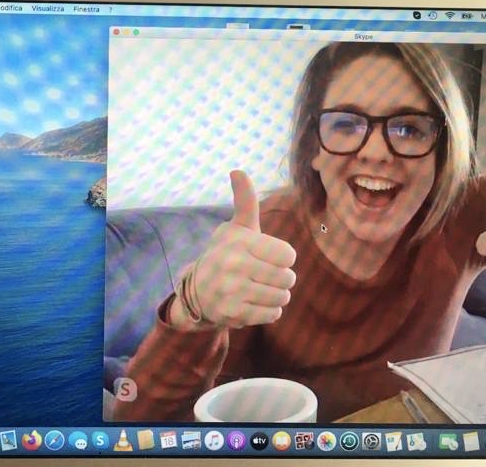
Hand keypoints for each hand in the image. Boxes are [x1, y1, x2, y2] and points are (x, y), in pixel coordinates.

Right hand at [169, 171, 296, 330]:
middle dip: (282, 278)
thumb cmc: (227, 254)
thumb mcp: (236, 228)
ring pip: (282, 298)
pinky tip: (252, 303)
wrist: (197, 291)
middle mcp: (233, 265)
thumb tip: (237, 171)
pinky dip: (268, 311)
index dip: (282, 257)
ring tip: (259, 289)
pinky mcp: (232, 314)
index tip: (267, 256)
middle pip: (287, 278)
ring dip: (276, 296)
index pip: (288, 255)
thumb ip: (245, 201)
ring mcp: (232, 291)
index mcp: (239, 241)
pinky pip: (272, 315)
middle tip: (264, 275)